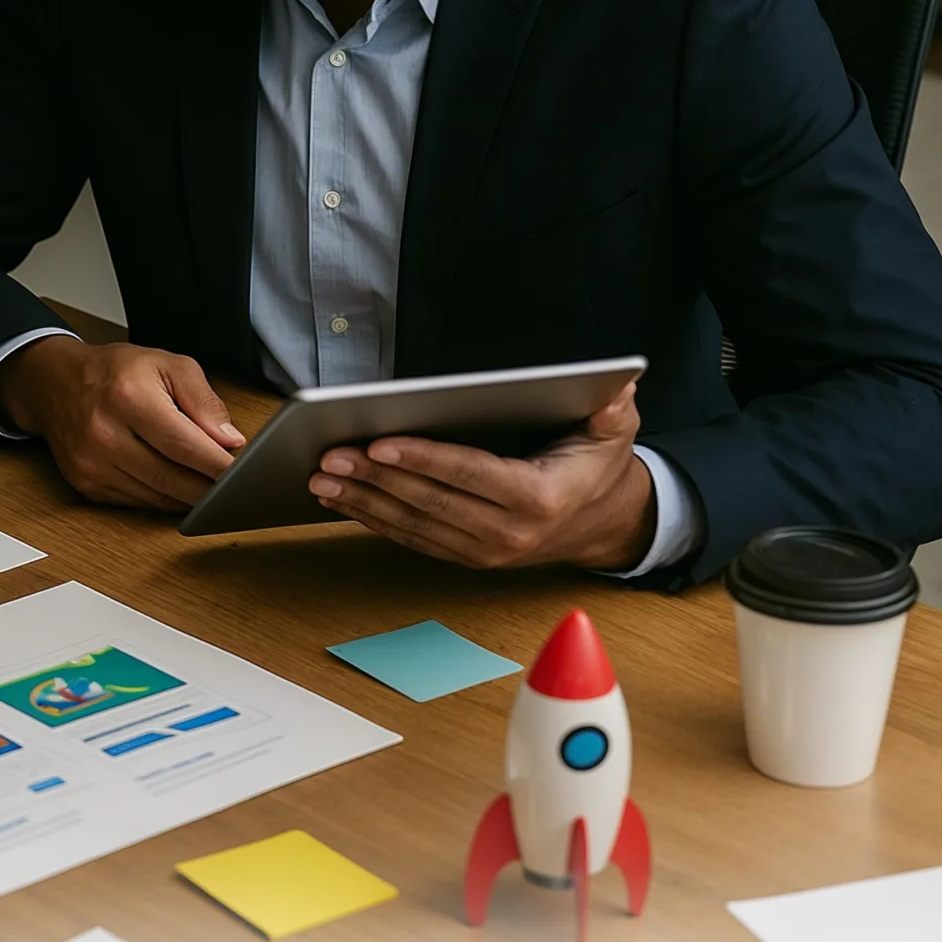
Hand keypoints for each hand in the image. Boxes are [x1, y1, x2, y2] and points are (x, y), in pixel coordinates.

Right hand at [0, 336, 243, 509]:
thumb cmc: (115, 372)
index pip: (183, 444)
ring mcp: (91, 464)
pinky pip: (137, 502)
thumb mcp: (167, 364)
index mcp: (126, 397)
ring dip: (187, 496)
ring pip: (156, 497)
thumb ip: (203, 400)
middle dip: (208, 487)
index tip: (244, 474)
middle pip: (170, 478)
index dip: (217, 464)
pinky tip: (175, 485)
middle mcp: (103, 433)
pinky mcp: (86, 485)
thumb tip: (229, 441)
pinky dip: (162, 498)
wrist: (55, 384)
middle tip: (235, 488)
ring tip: (209, 486)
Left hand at [307, 382, 657, 570]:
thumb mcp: (614, 434)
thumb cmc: (596, 469)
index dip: (424, 459)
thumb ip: (613, 409)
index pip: (470, 474)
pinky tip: (342, 501)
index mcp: (538, 499)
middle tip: (331, 454)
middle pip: (429, 501)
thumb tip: (619, 384)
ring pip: (412, 524)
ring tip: (322, 477)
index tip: (380, 443)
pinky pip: (412, 539)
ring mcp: (483, 552)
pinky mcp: (465, 558)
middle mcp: (507, 533)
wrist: (603, 525)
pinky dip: (374, 520)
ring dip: (363, 502)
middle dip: (375, 477)